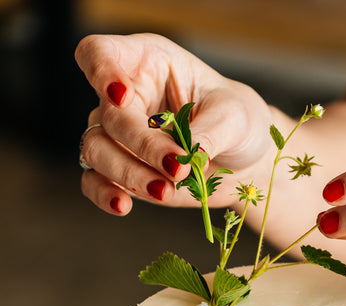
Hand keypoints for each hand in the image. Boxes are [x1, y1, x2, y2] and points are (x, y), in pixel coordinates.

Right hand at [75, 34, 272, 214]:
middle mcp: (126, 97)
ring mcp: (120, 136)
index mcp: (148, 62)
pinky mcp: (123, 172)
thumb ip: (207, 134)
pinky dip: (104, 194)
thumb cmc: (239, 122)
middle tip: (178, 168)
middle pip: (106, 115)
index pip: (100, 53)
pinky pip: (94, 182)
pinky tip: (123, 206)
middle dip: (141, 146)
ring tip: (166, 191)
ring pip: (96, 150)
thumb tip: (183, 159)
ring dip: (128, 174)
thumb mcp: (234, 118)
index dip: (100, 71)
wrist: (245, 162)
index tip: (121, 97)